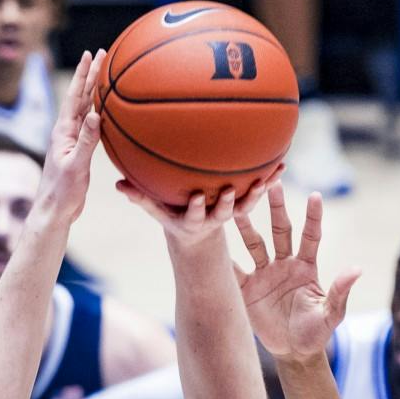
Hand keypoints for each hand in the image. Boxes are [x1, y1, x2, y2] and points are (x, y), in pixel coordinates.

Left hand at [34, 49, 105, 226]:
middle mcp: (66, 131)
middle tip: (101, 54)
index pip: (75, 96)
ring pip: (86, 108)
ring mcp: (72, 140)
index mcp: (63, 131)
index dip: (83, 74)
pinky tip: (105, 108)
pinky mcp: (78, 150)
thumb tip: (95, 114)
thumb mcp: (76, 166)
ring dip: (95, 90)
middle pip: (81, 96)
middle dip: (91, 74)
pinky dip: (99, 111)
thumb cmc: (62, 192)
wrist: (55, 211)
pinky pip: (91, 125)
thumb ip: (86, 141)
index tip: (90, 54)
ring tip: (104, 74)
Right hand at [114, 167, 279, 247]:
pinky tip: (282, 165)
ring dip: (257, 193)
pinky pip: (257, 193)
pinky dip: (269, 180)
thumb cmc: (171, 214)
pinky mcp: (242, 207)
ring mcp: (229, 214)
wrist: (195, 233)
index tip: (198, 196)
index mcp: (193, 221)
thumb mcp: (156, 209)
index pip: (193, 215)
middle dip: (226, 204)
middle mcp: (213, 219)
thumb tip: (117, 184)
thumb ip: (140, 198)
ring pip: (245, 206)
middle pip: (222, 213)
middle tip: (230, 191)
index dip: (196, 208)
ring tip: (269, 179)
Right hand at [233, 184, 359, 360]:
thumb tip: (356, 269)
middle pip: (281, 231)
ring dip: (247, 226)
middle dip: (277, 209)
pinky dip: (224, 260)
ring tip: (237, 206)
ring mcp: (265, 275)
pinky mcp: (248, 289)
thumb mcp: (331, 314)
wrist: (293, 351)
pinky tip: (213, 243)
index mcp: (307, 267)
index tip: (315, 196)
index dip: (313, 217)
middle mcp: (285, 265)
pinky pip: (234, 272)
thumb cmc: (316, 333)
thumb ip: (340, 292)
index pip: (311, 236)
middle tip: (272, 184)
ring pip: (255, 244)